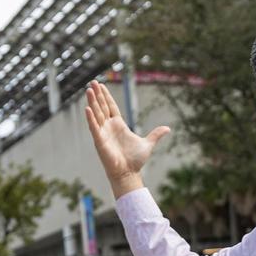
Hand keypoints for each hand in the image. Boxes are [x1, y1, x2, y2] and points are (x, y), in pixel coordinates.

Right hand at [85, 80, 170, 196]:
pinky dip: (90, 118)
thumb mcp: (148, 144)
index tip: (101, 86)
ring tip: (89, 89)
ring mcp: (103, 133)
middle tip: (93, 82)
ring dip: (92, 102)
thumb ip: (156, 134)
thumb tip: (167, 128)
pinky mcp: (99, 141)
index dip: (106, 96)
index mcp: (119, 125)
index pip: (111, 107)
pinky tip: (88, 108)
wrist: (129, 173)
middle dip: (97, 95)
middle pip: (102, 107)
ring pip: (96, 114)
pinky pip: (94, 127)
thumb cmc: (135, 160)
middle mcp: (109, 127)